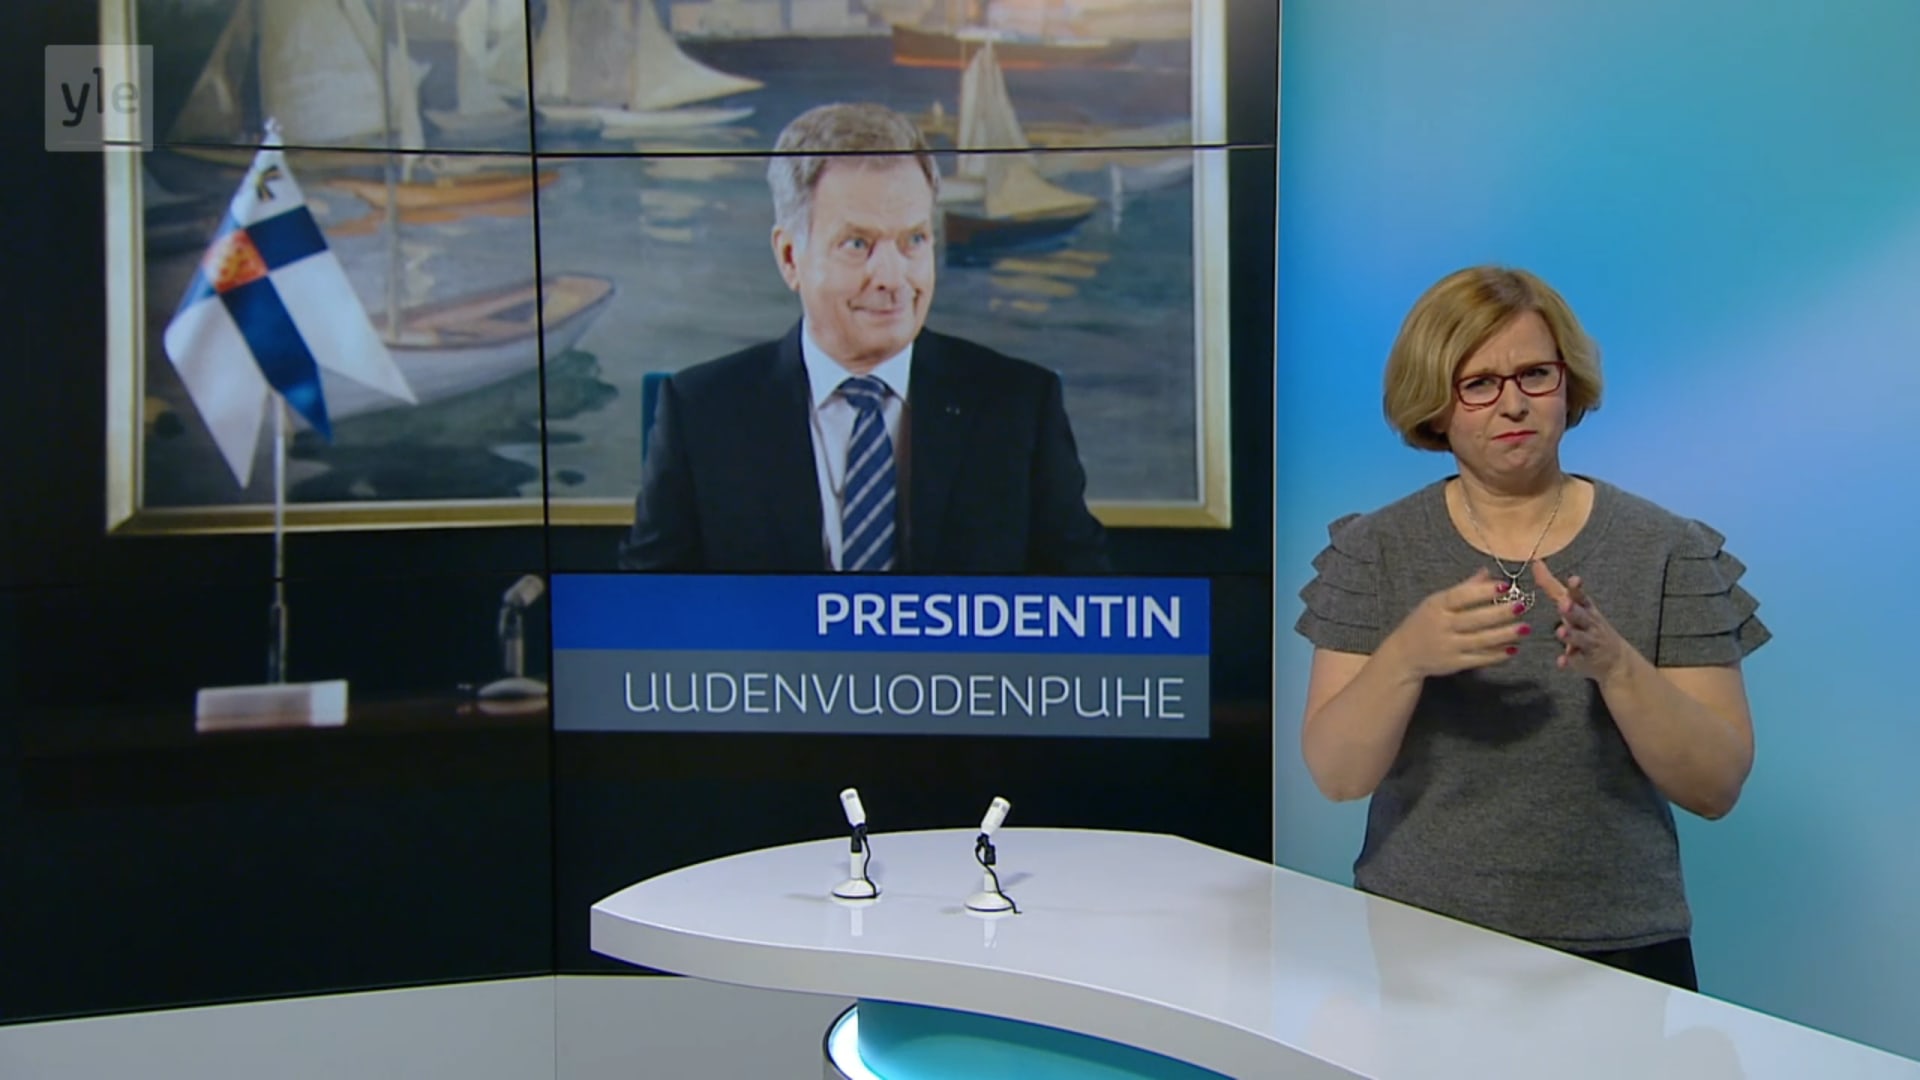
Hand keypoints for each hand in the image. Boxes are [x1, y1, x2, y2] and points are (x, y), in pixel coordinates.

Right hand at [1385, 568, 1532, 679]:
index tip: (1505, 586)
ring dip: (1504, 634)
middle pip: (1474, 618)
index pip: (1461, 596)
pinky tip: (1513, 649)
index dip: (1483, 591)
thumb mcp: (1436, 601)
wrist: (1403, 655)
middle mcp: (1441, 625)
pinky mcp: (1453, 664)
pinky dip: (1496, 655)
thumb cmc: (1423, 623)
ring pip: (1480, 640)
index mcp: (1436, 606)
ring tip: (1524, 628)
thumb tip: (1487, 572)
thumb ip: (1464, 588)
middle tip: (1521, 606)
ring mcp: (1447, 646)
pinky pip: (1479, 659)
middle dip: (1500, 613)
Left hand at [1531, 560, 1630, 680]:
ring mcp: (1588, 642)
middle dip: (1572, 609)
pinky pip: (1576, 661)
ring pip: (1579, 638)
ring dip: (1570, 634)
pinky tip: (1561, 662)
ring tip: (1561, 631)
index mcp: (1585, 608)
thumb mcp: (1575, 604)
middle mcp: (1588, 623)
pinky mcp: (1584, 660)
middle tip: (1564, 604)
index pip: (1581, 596)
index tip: (1574, 579)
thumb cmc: (1589, 625)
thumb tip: (1535, 563)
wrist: (1615, 659)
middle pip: (1580, 615)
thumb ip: (1553, 587)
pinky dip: (1568, 661)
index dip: (1577, 588)